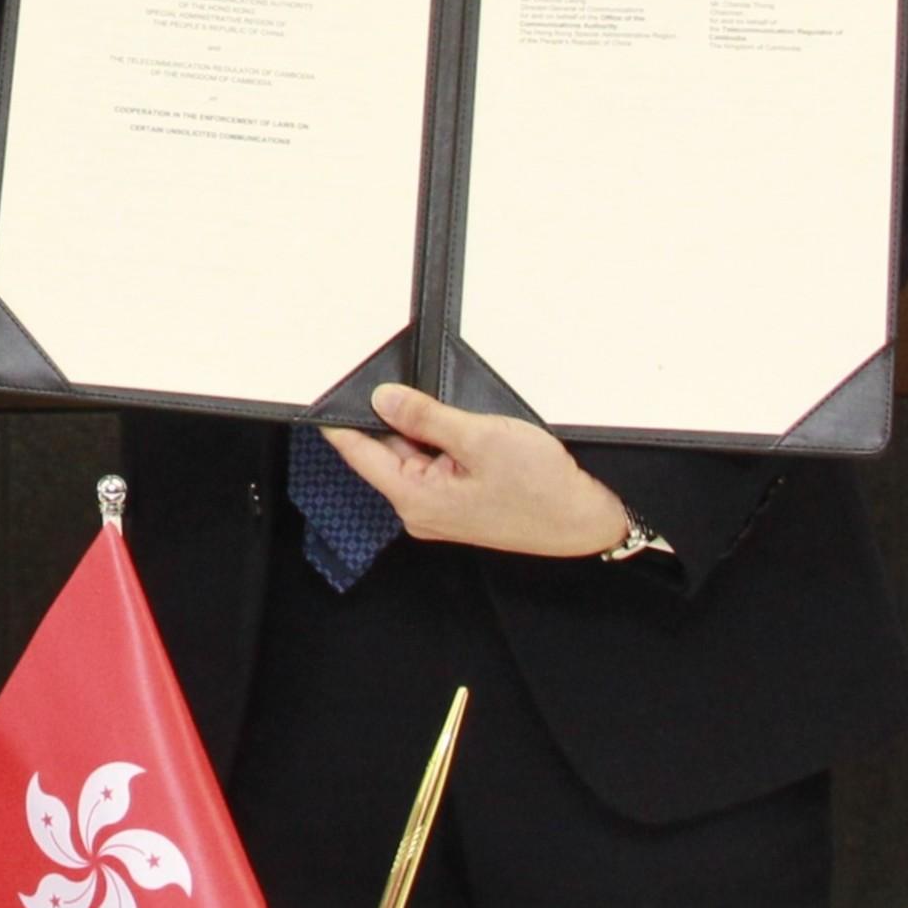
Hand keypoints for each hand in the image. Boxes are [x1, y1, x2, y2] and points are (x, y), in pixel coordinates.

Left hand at [318, 384, 631, 557]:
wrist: (584, 520)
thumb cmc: (541, 488)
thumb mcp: (479, 437)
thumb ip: (425, 417)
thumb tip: (383, 400)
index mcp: (415, 499)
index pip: (358, 454)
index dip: (339, 421)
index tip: (323, 395)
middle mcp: (420, 510)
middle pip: (387, 452)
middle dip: (394, 418)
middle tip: (413, 388)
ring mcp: (439, 509)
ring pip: (414, 456)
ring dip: (424, 431)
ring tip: (457, 416)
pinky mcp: (458, 503)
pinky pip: (435, 466)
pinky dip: (442, 444)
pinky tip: (465, 430)